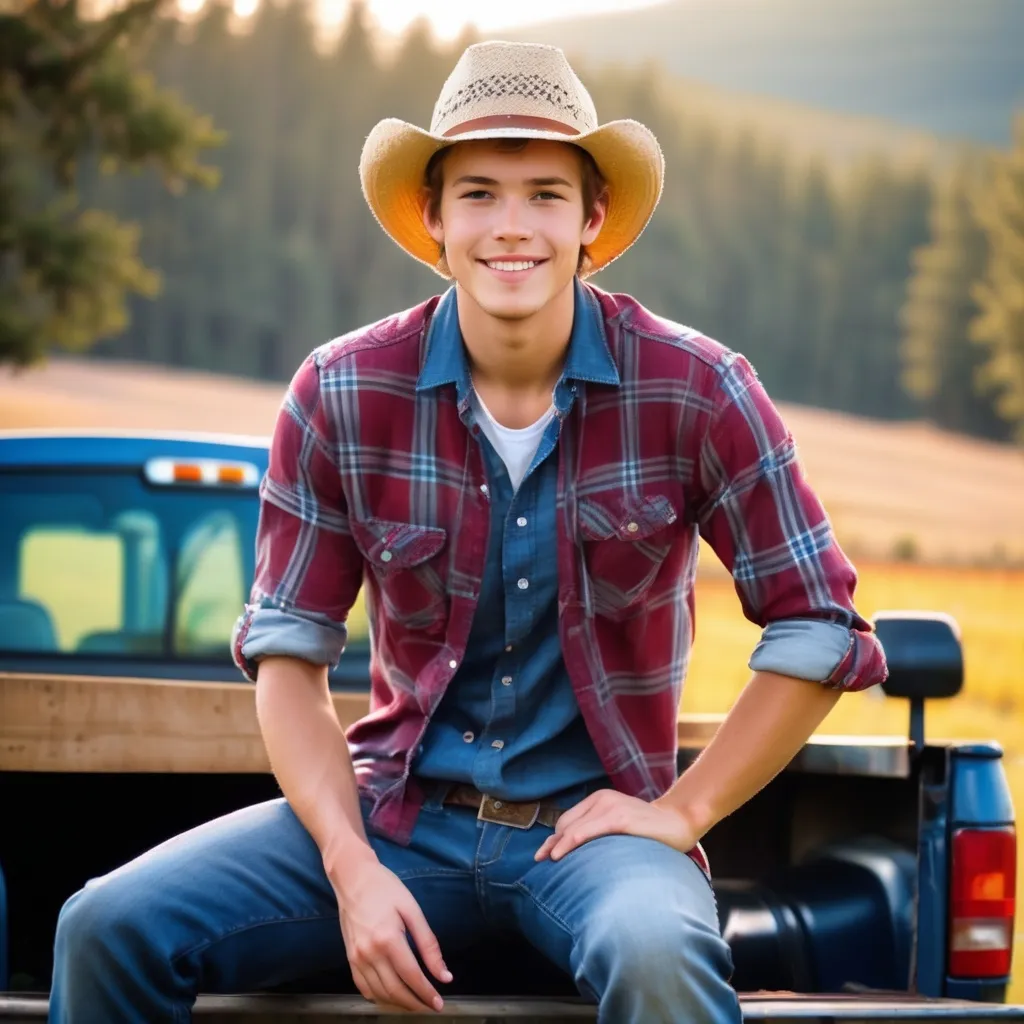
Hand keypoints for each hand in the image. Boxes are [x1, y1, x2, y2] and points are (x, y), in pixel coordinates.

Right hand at [330, 852, 451, 1012]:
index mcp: (388, 939)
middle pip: (395, 990)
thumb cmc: (386, 888)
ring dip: (398, 1004)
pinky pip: (364, 987)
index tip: (440, 1003)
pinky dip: (379, 997)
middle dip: (415, 1003)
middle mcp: (369, 953)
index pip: (411, 976)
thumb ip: (428, 943)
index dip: (426, 993)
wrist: (352, 877)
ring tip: (415, 1004)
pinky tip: (392, 997)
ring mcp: (356, 958)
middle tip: (430, 1007)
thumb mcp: (412, 909)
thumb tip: (444, 974)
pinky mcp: (349, 958)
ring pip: (379, 993)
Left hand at [534, 789, 699, 861]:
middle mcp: (602, 800)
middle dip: (552, 843)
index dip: (554, 838)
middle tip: (540, 860)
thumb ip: (599, 830)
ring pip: (573, 829)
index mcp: (600, 799)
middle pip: (567, 824)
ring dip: (558, 846)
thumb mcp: (618, 823)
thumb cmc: (648, 829)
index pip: (568, 820)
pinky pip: (587, 832)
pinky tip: (561, 854)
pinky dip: (570, 843)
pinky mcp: (619, 819)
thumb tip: (575, 849)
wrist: (679, 821)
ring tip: (548, 861)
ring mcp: (610, 808)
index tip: (543, 854)